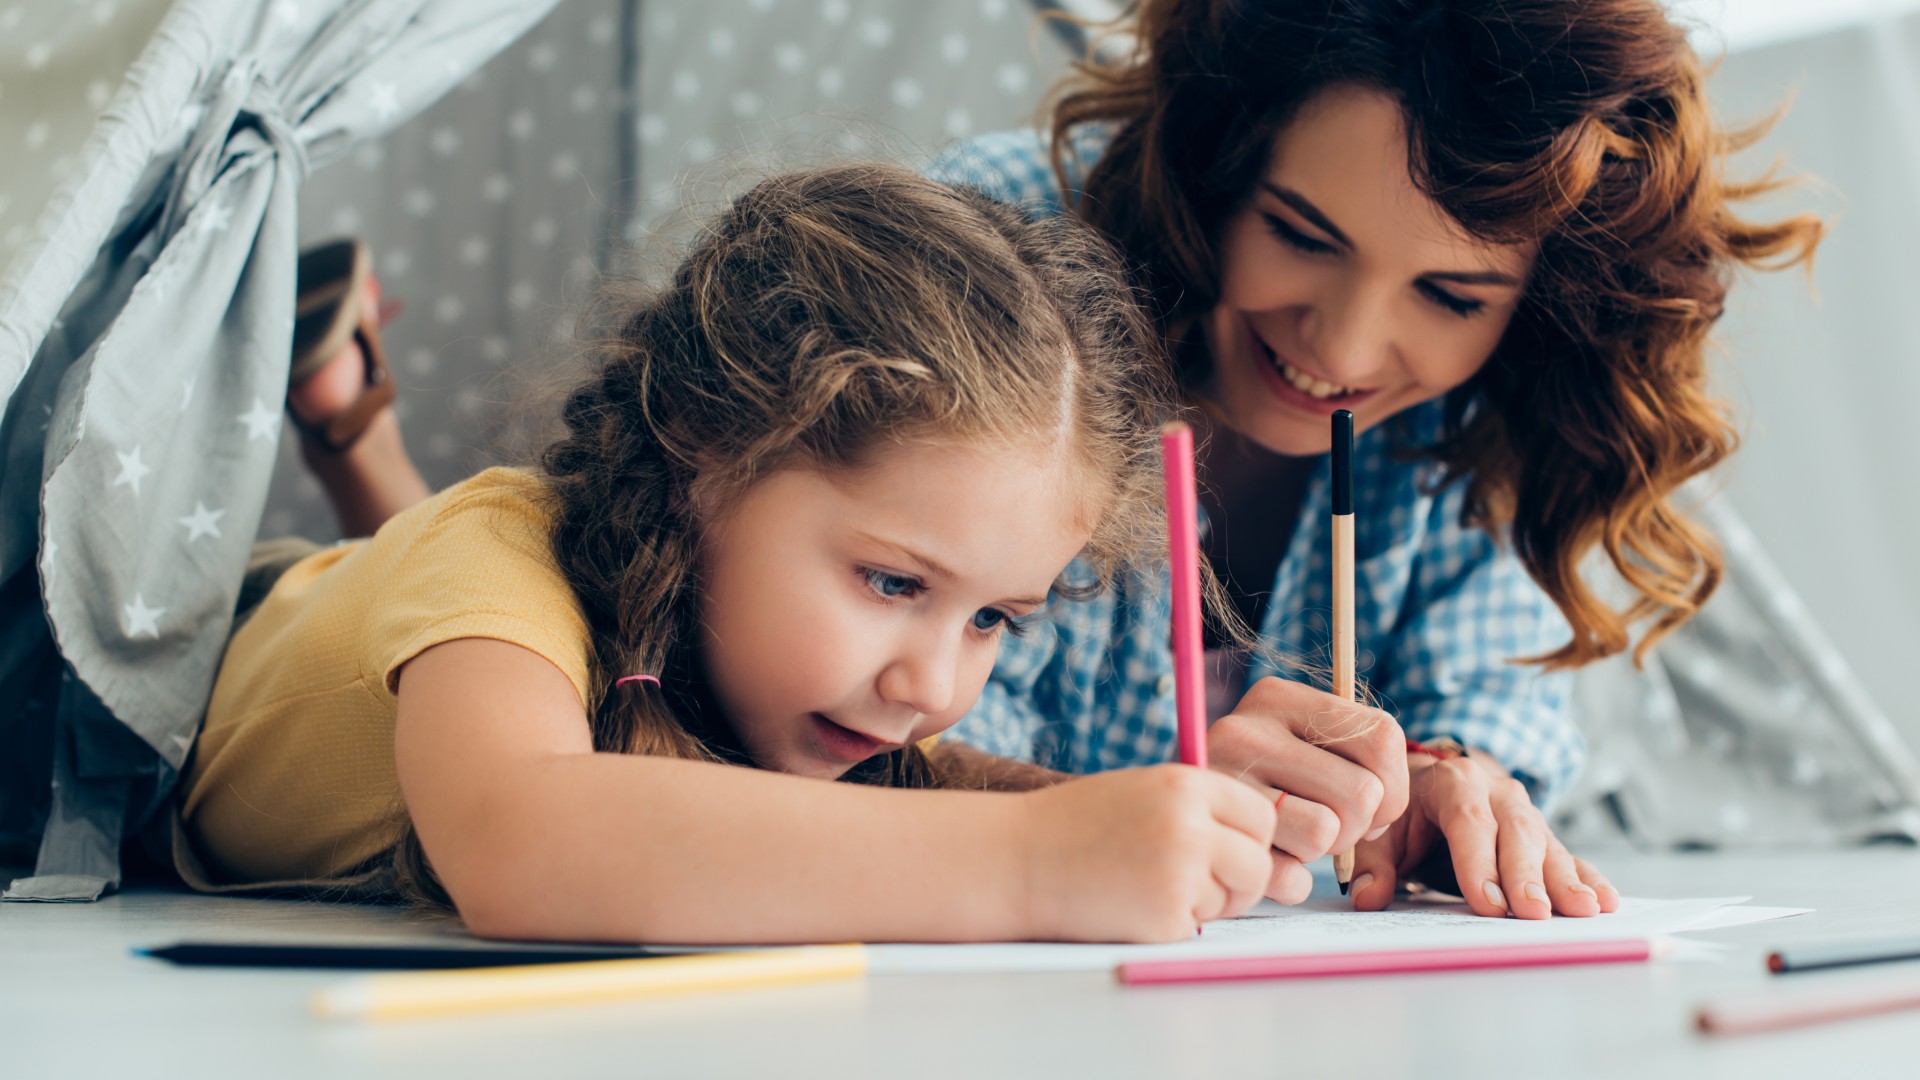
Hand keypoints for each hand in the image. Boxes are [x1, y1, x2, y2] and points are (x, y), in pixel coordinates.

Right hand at [1018, 765, 1275, 942]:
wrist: (1017, 860)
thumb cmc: (1076, 825)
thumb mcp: (1142, 790)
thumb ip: (1198, 806)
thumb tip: (1258, 840)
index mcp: (1185, 785)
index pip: (1259, 816)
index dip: (1248, 837)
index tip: (1227, 847)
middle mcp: (1190, 826)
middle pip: (1257, 864)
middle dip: (1239, 880)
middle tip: (1202, 881)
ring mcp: (1180, 875)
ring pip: (1229, 900)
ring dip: (1200, 902)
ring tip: (1144, 884)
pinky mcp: (1165, 919)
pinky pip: (1194, 927)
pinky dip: (1169, 923)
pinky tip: (1128, 904)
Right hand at [1206, 677, 1408, 903]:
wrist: (1158, 816)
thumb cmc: (1255, 780)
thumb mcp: (1298, 742)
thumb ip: (1354, 756)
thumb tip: (1384, 806)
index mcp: (1275, 697)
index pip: (1382, 737)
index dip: (1393, 782)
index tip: (1367, 797)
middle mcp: (1242, 731)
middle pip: (1363, 793)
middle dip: (1357, 824)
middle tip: (1322, 821)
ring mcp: (1222, 786)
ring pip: (1327, 834)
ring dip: (1317, 850)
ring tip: (1287, 836)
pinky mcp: (1212, 843)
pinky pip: (1291, 878)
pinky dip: (1289, 880)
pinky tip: (1265, 859)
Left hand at [1349, 752, 1620, 918]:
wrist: (1432, 782)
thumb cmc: (1404, 811)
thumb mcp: (1380, 828)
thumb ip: (1373, 861)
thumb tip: (1368, 898)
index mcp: (1452, 783)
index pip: (1468, 820)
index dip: (1478, 861)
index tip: (1487, 902)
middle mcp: (1497, 792)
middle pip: (1517, 832)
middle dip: (1526, 874)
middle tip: (1535, 913)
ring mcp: (1525, 813)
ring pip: (1549, 844)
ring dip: (1566, 879)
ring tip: (1584, 910)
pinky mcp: (1544, 836)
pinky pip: (1570, 855)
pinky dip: (1588, 878)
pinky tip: (1605, 901)